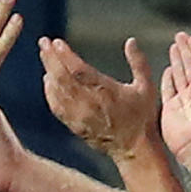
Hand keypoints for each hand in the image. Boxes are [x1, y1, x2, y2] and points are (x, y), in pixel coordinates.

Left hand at [42, 35, 162, 160]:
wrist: (134, 150)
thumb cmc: (142, 118)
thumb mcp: (146, 88)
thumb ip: (139, 63)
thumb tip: (131, 41)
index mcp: (105, 91)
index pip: (78, 69)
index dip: (64, 54)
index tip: (56, 42)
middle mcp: (89, 103)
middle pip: (61, 77)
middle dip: (50, 58)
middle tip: (43, 42)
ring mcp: (79, 116)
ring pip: (56, 90)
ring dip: (48, 71)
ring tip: (44, 56)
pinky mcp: (75, 125)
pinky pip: (56, 106)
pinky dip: (49, 92)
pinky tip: (48, 81)